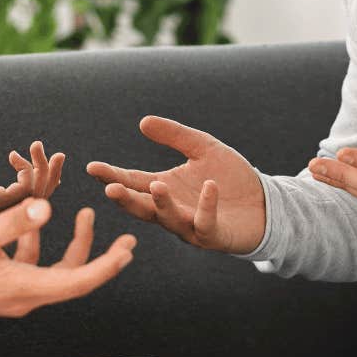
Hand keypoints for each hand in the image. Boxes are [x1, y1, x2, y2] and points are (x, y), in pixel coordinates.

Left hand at [0, 141, 63, 228]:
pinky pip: (25, 193)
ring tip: (39, 149)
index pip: (24, 196)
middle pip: (38, 198)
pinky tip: (22, 159)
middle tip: (55, 153)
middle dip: (51, 175)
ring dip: (45, 171)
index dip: (33, 175)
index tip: (18, 154)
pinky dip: (31, 174)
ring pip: (37, 195)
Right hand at [0, 198, 134, 354]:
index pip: (81, 280)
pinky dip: (40, 246)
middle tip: (126, 238)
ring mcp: (17, 295)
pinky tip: (33, 221)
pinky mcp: (6, 290)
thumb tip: (47, 206)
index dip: (108, 264)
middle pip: (77, 277)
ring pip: (57, 272)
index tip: (129, 247)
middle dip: (102, 255)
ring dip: (72, 246)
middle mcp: (28, 297)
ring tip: (83, 215)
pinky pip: (34, 269)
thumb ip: (14, 221)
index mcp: (28, 288)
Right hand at [86, 115, 266, 254]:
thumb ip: (175, 136)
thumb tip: (143, 122)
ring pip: (170, 219)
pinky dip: (206, 206)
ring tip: (156, 185)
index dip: (112, 176)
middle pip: (143, 207)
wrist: (264, 202)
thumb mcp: (203, 149)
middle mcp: (172, 210)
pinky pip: (206, 222)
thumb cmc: (231, 178)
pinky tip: (209, 187)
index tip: (92, 167)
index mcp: (164, 189)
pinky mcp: (214, 234)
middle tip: (110, 189)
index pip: (132, 182)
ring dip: (162, 203)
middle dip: (126, 199)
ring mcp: (191, 225)